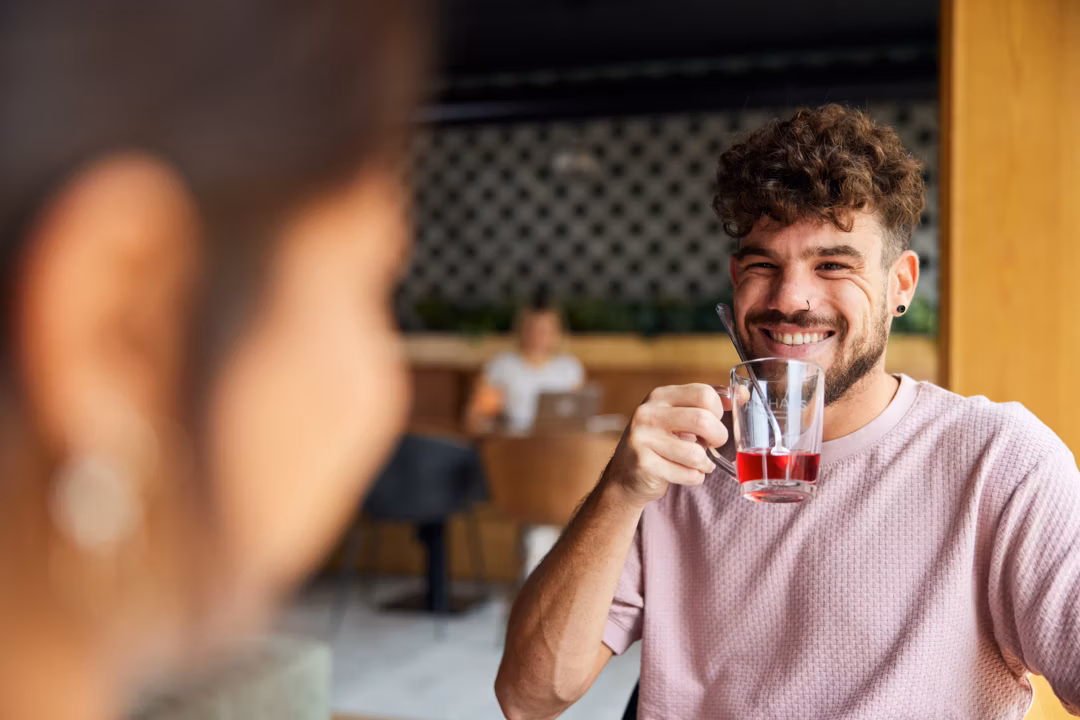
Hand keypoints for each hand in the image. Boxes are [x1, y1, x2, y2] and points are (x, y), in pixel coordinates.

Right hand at [602, 383, 727, 505]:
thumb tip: (742, 394)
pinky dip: (695, 478)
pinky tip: (685, 473)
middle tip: (715, 444)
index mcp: (660, 396)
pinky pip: (688, 474)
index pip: (703, 394)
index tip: (715, 421)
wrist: (625, 475)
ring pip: (696, 453)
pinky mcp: (644, 464)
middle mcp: (648, 413)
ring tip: (698, 463)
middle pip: (703, 420)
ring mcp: (643, 439)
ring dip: (705, 462)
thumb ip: (707, 403)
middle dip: (718, 437)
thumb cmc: (660, 442)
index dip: (718, 411)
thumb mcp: (678, 415)